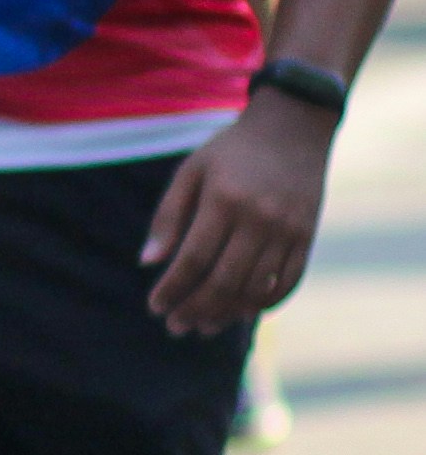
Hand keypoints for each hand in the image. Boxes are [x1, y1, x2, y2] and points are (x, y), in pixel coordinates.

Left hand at [139, 98, 332, 333]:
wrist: (294, 127)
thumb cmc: (231, 151)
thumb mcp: (191, 171)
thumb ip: (168, 216)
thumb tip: (147, 262)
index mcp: (223, 200)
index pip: (193, 259)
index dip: (172, 288)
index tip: (155, 307)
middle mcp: (259, 218)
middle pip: (224, 280)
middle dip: (195, 309)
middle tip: (175, 327)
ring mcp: (288, 229)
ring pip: (256, 287)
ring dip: (227, 313)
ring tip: (203, 326)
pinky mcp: (308, 235)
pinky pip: (289, 280)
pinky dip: (266, 303)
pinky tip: (242, 313)